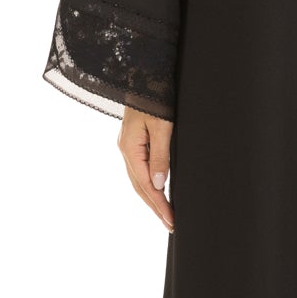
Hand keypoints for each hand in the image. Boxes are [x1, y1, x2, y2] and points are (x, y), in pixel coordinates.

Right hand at [118, 106, 173, 231]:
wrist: (145, 72)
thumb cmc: (155, 96)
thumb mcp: (162, 126)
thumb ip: (160, 155)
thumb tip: (159, 185)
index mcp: (130, 148)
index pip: (146, 185)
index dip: (159, 205)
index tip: (171, 220)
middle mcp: (125, 149)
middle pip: (139, 187)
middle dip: (155, 207)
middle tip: (170, 225)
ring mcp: (127, 145)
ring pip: (138, 180)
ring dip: (151, 198)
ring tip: (165, 214)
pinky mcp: (133, 141)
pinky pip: (139, 169)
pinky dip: (147, 184)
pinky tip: (156, 190)